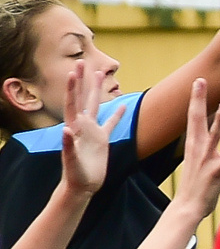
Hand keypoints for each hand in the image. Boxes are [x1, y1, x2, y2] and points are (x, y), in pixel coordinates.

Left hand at [59, 60, 107, 200]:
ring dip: (96, 90)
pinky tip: (125, 106)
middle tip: (83, 62)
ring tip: (99, 73)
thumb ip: (67, 145)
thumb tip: (65, 129)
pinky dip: (118, 114)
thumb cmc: (75, 175)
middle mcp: (82, 126)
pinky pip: (111, 123)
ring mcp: (92, 132)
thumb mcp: (71, 161)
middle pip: (82, 98)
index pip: (73, 103)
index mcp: (74, 128)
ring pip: (95, 106)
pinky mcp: (102, 140)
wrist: (82, 186)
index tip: (75, 72)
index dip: (73, 88)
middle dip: (82, 81)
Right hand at [169, 80, 219, 224]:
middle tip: (200, 81)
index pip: (193, 116)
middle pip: (197, 119)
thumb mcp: (198, 158)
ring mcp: (206, 158)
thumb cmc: (196, 182)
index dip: (196, 98)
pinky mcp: (215, 171)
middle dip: (199, 99)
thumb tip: (210, 135)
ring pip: (214, 135)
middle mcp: (198, 147)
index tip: (198, 82)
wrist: (188, 205)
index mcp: (193, 143)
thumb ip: (205, 145)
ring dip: (219, 120)